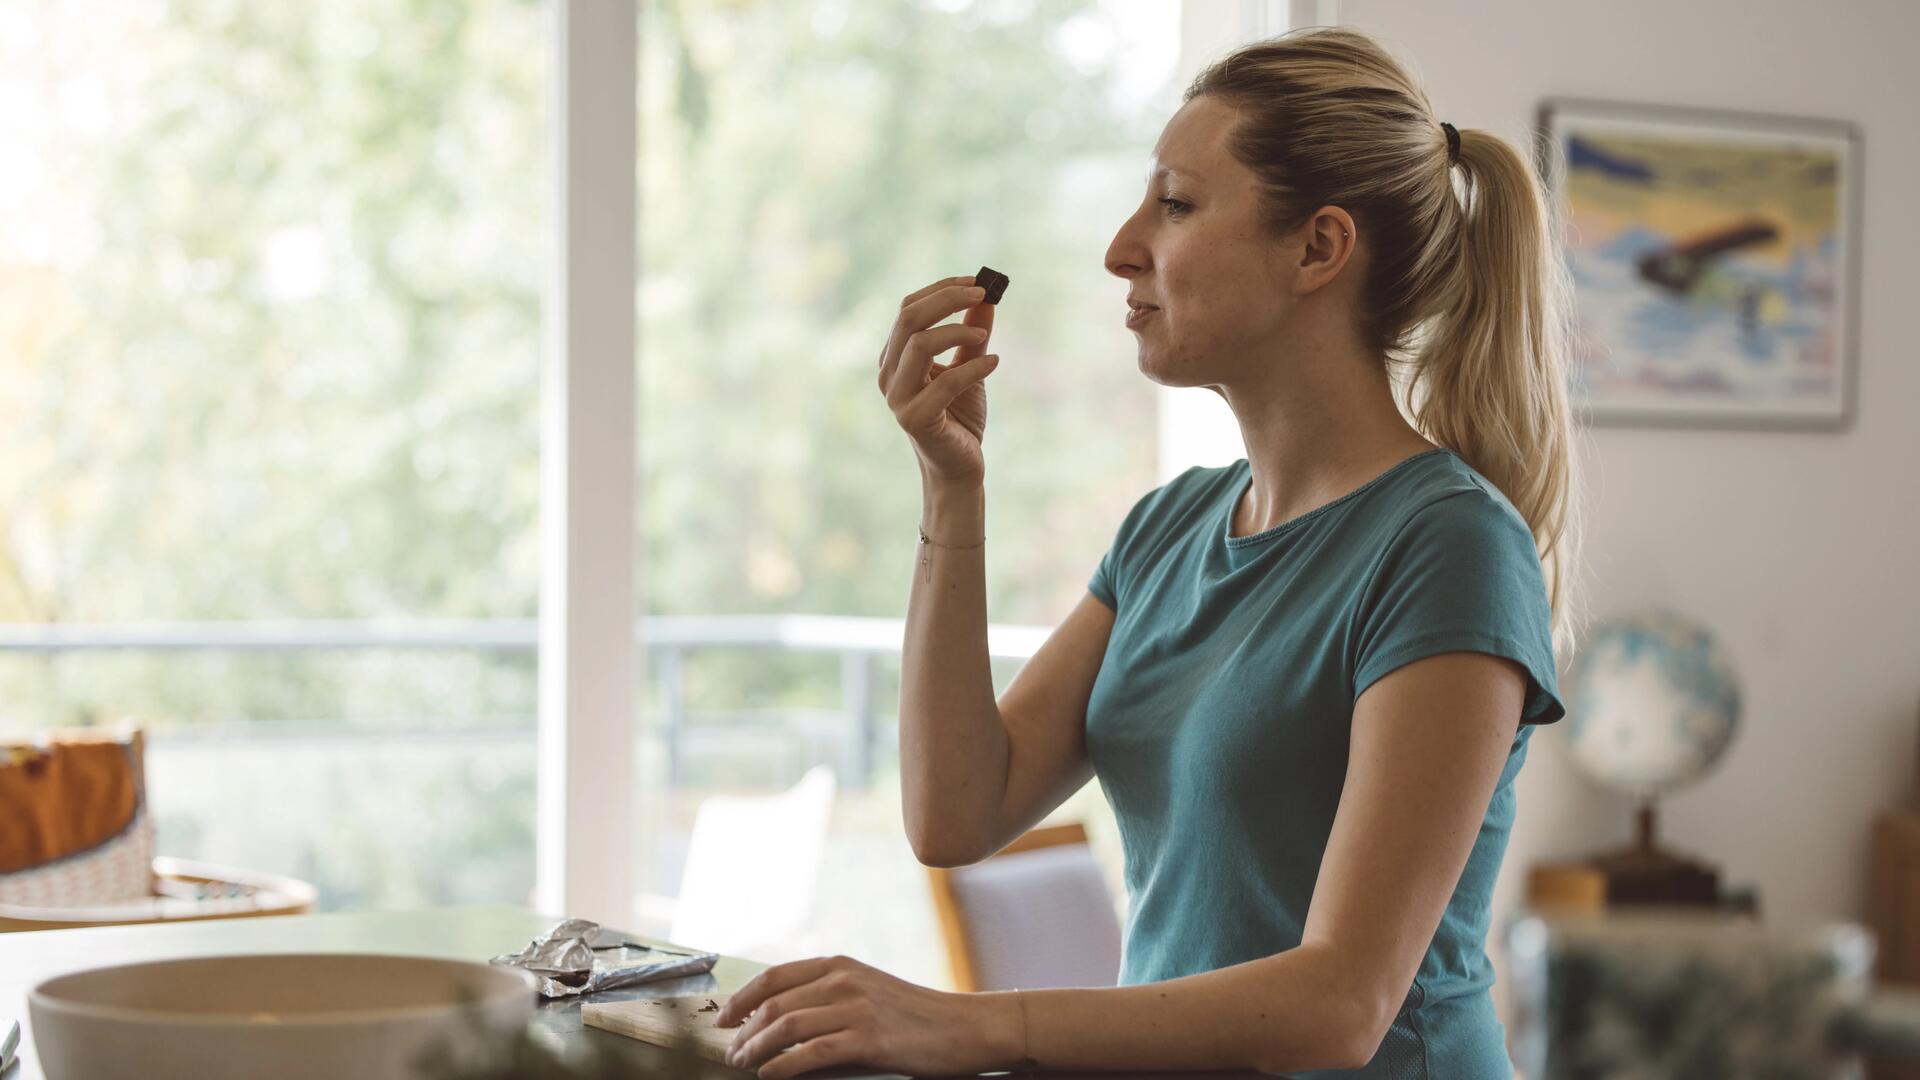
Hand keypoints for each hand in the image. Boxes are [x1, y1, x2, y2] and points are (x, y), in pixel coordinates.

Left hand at [716, 954, 1016, 1078]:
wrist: (964, 1027)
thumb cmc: (915, 1014)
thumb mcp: (869, 988)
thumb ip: (829, 992)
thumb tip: (781, 1013)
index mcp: (840, 965)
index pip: (774, 977)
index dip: (741, 998)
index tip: (723, 1019)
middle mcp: (843, 980)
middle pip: (774, 1003)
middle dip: (743, 1029)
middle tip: (729, 1051)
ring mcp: (856, 1008)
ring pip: (786, 1026)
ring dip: (755, 1049)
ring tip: (743, 1064)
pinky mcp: (868, 1039)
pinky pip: (811, 1052)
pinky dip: (782, 1066)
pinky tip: (770, 1075)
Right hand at [877, 274, 1000, 488]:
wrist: (959, 466)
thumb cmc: (960, 417)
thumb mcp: (970, 366)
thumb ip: (973, 333)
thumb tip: (988, 296)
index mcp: (895, 357)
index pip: (909, 307)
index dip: (942, 289)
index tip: (977, 282)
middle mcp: (889, 374)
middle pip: (909, 318)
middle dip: (947, 299)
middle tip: (983, 293)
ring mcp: (897, 398)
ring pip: (918, 344)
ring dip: (956, 331)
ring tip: (984, 335)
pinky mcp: (915, 420)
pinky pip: (944, 384)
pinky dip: (973, 369)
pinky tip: (995, 363)